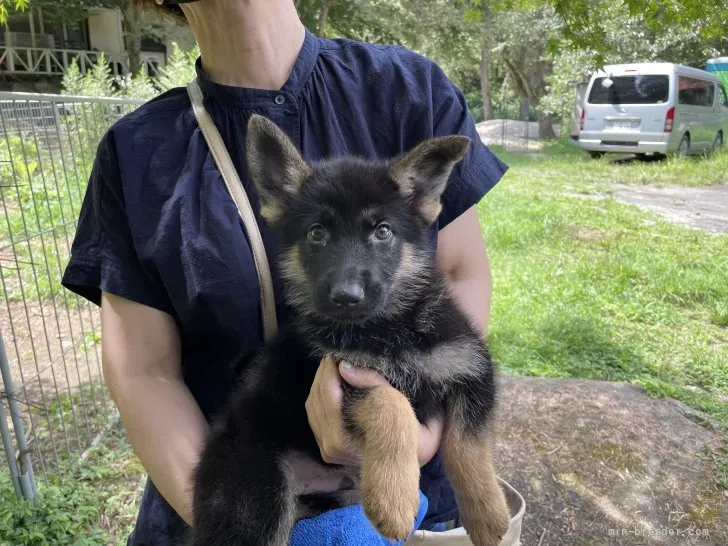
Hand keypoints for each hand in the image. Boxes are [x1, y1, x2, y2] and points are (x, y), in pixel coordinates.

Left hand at [305, 356, 443, 466]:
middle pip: (316, 398)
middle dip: (324, 372)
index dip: (330, 370)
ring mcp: (327, 450)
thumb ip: (373, 384)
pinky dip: (319, 393)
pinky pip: (314, 414)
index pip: (327, 396)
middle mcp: (331, 447)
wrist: (408, 467)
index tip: (338, 352)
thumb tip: (344, 366)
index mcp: (343, 439)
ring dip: (320, 380)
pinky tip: (331, 381)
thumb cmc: (410, 437)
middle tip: (335, 353)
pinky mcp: (326, 448)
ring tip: (334, 364)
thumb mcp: (398, 407)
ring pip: (312, 404)